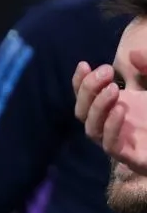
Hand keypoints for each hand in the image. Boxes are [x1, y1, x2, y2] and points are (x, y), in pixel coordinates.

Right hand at [73, 56, 146, 174]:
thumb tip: (133, 54)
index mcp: (115, 108)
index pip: (85, 97)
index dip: (80, 82)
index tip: (85, 64)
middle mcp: (112, 125)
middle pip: (82, 112)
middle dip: (88, 90)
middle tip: (106, 72)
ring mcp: (121, 142)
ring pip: (91, 129)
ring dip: (97, 107)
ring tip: (113, 89)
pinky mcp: (132, 158)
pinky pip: (111, 146)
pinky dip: (111, 127)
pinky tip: (121, 109)